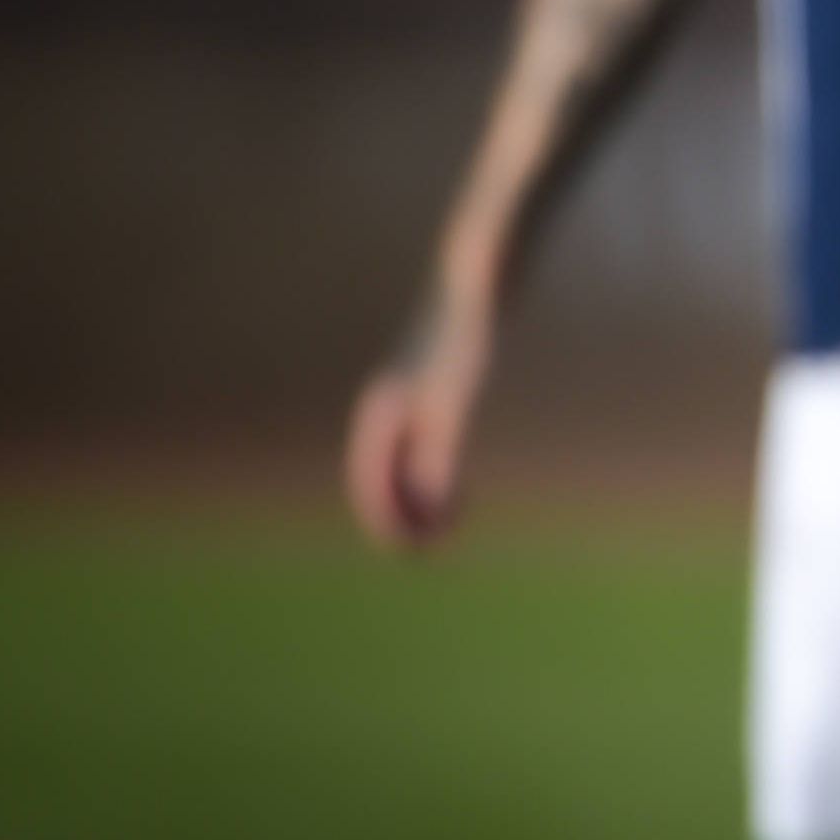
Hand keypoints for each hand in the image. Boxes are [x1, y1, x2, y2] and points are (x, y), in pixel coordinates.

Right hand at [348, 282, 492, 552]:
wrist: (470, 288)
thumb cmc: (462, 343)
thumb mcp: (452, 404)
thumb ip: (437, 456)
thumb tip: (428, 511)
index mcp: (378, 417)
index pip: (369, 488)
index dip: (388, 525)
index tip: (417, 552)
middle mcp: (380, 414)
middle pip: (376, 484)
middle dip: (401, 519)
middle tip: (436, 546)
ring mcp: (397, 405)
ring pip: (393, 470)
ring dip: (415, 502)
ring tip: (450, 523)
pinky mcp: (419, 398)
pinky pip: (411, 454)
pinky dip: (426, 479)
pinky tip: (457, 489)